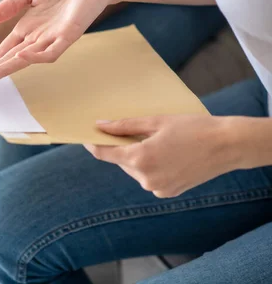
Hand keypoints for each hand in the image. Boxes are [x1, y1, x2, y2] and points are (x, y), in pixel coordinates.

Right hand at [0, 0, 112, 91]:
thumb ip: (10, 6)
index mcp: (27, 28)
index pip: (2, 50)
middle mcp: (37, 38)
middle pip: (8, 59)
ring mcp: (51, 39)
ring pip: (24, 60)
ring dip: (5, 68)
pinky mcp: (68, 36)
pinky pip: (50, 52)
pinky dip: (35, 56)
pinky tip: (20, 56)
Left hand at [84, 115, 238, 197]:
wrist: (228, 146)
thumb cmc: (192, 128)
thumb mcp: (156, 121)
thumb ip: (124, 126)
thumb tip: (100, 126)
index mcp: (140, 159)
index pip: (104, 153)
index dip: (92, 144)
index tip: (85, 135)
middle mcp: (145, 178)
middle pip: (120, 160)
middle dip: (121, 147)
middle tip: (131, 130)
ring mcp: (157, 188)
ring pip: (134, 170)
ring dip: (137, 156)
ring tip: (157, 141)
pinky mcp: (167, 192)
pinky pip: (149, 178)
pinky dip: (150, 166)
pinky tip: (166, 154)